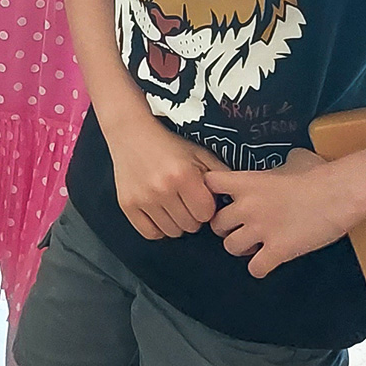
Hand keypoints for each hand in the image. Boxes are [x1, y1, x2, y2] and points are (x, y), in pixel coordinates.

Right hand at [108, 116, 224, 239]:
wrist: (131, 133)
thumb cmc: (167, 144)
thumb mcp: (200, 154)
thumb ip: (221, 176)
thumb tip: (238, 198)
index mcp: (184, 175)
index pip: (206, 214)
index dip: (206, 207)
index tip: (200, 198)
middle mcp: (163, 188)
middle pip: (190, 226)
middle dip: (192, 215)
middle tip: (185, 201)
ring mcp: (143, 198)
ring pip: (172, 232)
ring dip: (175, 222)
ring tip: (172, 205)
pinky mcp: (127, 204)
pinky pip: (150, 233)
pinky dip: (157, 228)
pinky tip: (159, 213)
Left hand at [208, 149, 350, 277]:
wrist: (340, 193)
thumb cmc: (320, 173)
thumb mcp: (293, 160)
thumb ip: (279, 166)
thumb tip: (287, 163)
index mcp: (246, 182)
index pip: (208, 185)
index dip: (211, 193)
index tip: (222, 199)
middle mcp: (246, 206)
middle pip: (216, 224)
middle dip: (227, 228)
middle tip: (242, 228)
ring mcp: (260, 230)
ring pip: (230, 247)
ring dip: (241, 249)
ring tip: (255, 246)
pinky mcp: (278, 251)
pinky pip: (255, 269)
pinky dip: (260, 268)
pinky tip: (269, 262)